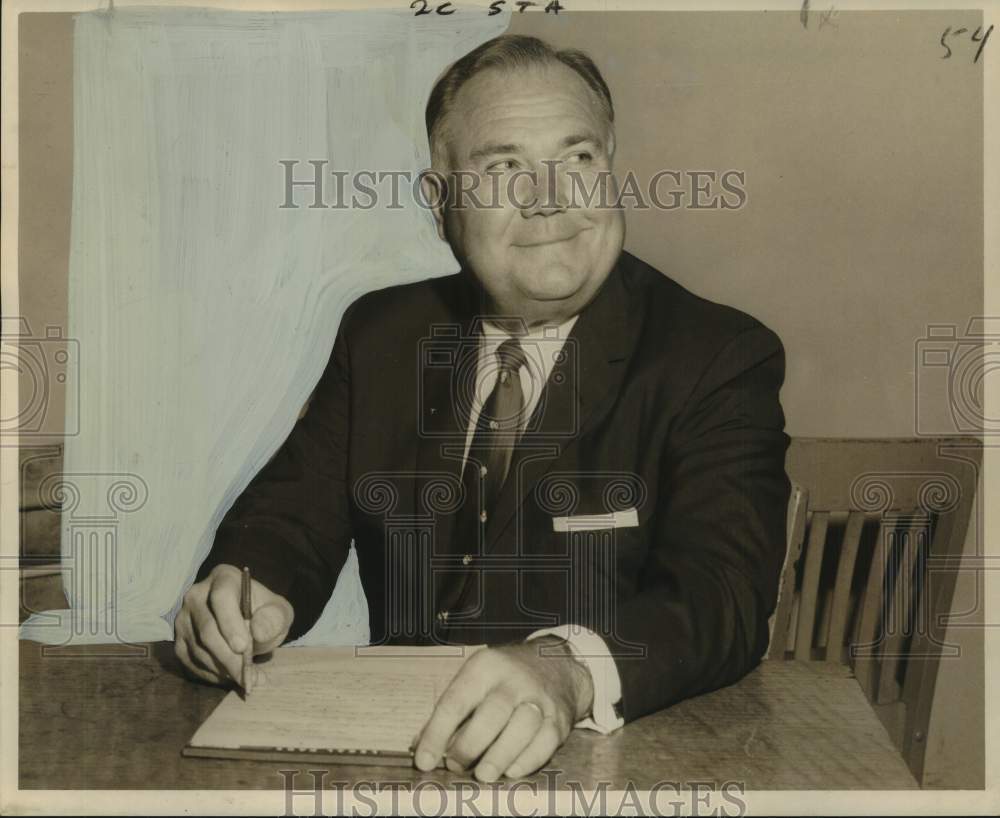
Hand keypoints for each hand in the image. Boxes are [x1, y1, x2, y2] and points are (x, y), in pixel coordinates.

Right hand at [174, 564, 293, 685]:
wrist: (250, 622)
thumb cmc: (265, 613)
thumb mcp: (279, 612)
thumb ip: (274, 618)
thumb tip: (258, 632)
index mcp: (223, 578)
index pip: (221, 598)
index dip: (230, 623)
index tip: (243, 647)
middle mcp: (196, 595)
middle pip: (207, 628)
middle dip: (228, 656)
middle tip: (248, 676)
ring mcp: (184, 618)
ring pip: (198, 648)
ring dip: (222, 669)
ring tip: (246, 679)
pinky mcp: (179, 640)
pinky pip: (189, 661)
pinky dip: (210, 674)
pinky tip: (228, 677)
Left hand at [413, 636, 593, 781]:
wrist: (555, 665)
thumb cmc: (503, 679)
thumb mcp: (475, 679)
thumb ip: (450, 713)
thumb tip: (419, 747)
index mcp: (485, 667)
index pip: (456, 701)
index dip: (437, 734)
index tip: (423, 761)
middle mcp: (514, 680)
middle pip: (492, 714)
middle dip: (469, 746)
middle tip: (455, 766)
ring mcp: (540, 699)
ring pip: (522, 728)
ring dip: (499, 756)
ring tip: (482, 774)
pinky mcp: (559, 720)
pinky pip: (544, 744)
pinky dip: (526, 761)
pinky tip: (510, 771)